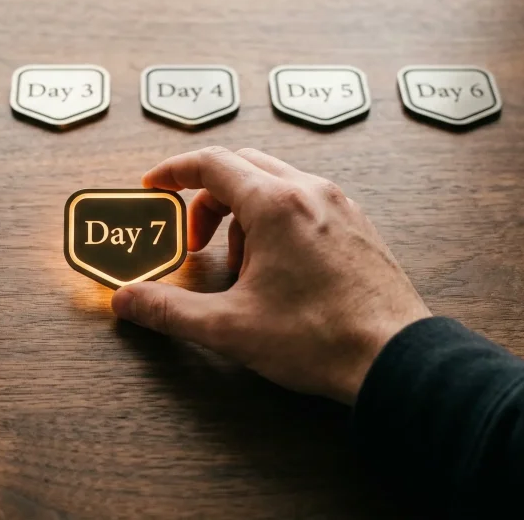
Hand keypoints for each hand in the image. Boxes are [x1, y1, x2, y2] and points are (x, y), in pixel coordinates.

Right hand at [111, 147, 430, 404]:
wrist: (395, 360)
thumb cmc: (319, 339)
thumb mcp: (230, 327)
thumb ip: (169, 309)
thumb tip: (127, 300)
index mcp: (276, 204)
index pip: (212, 163)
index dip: (173, 172)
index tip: (153, 186)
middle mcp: (310, 192)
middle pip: (242, 167)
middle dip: (207, 198)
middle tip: (193, 241)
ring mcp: (340, 206)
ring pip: (275, 184)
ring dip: (243, 214)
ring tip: (241, 268)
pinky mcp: (358, 226)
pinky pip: (305, 203)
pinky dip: (276, 222)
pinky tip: (278, 271)